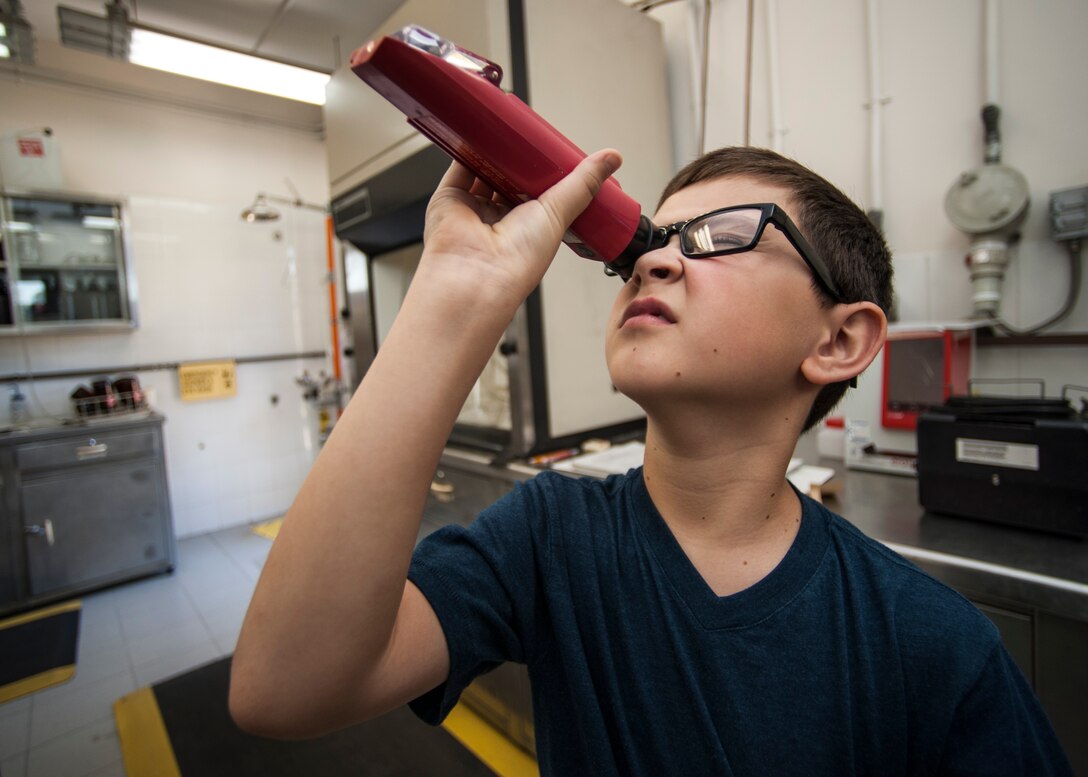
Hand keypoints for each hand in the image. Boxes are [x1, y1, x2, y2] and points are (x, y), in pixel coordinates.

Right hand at [419, 149, 622, 307]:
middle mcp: (499, 219)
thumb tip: (612, 158)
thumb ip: (583, 183)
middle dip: (519, 158)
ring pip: (484, 169)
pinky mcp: (449, 198)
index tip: (555, 150)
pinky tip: (479, 129)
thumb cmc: (519, 260)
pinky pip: (458, 166)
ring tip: (508, 127)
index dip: (546, 171)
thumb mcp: (560, 212)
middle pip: (509, 178)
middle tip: (530, 135)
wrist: (478, 274)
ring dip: (494, 149)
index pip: (538, 192)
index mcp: (528, 229)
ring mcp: (473, 209)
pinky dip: (468, 146)